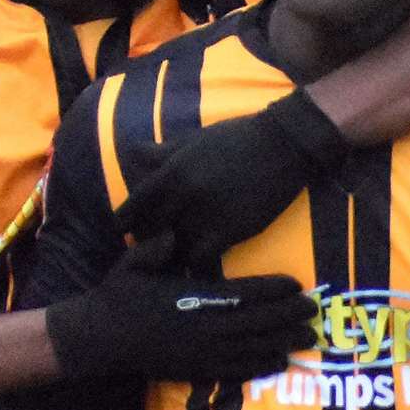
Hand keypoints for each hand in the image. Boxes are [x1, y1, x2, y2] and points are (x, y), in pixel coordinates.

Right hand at [45, 234, 317, 381]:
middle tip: (313, 310)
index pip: (241, 293)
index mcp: (192, 298)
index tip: (296, 284)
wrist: (100, 338)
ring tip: (308, 337)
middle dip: (288, 315)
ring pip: (252, 348)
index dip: (272, 289)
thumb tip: (175, 233)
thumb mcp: (133, 262)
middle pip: (256, 322)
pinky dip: (260, 367)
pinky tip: (279, 363)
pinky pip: (235, 370)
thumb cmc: (119, 295)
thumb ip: (155, 247)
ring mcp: (201, 352)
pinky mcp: (196, 370)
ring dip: (283, 342)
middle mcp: (202, 327)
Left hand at [115, 90, 349, 267]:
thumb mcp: (194, 139)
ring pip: (174, 250)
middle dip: (147, 243)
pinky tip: (199, 271)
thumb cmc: (236, 137)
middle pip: (150, 232)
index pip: (134, 207)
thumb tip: (132, 153)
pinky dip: (197, 269)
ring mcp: (206, 215)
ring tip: (172, 266)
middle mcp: (183, 195)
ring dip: (172, 259)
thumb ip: (162, 152)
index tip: (128, 231)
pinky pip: (202, 261)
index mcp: (171, 171)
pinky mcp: (230, 231)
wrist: (283, 144)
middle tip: (150, 251)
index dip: (127, 223)